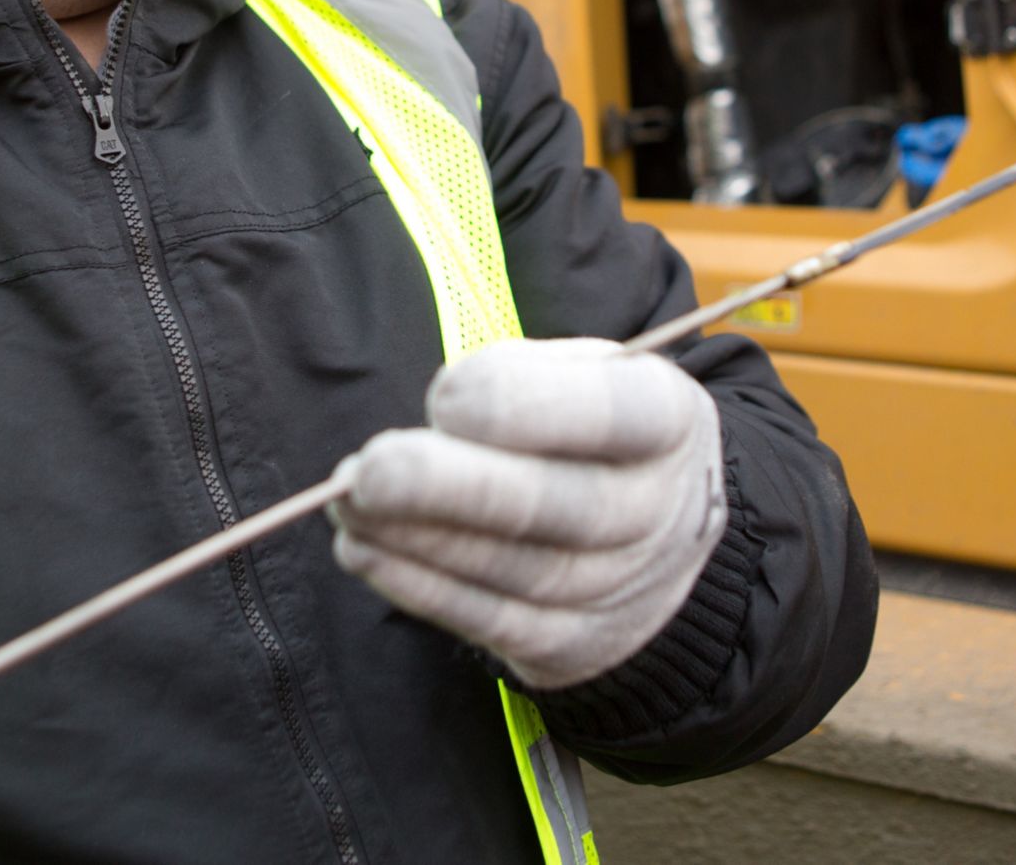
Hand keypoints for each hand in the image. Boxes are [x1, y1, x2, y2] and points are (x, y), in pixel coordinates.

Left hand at [330, 336, 726, 692]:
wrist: (661, 536)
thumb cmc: (595, 430)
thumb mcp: (587, 373)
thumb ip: (519, 380)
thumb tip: (442, 417)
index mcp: (668, 419)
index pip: (607, 412)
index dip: (520, 405)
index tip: (445, 397)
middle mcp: (654, 510)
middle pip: (554, 506)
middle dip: (451, 489)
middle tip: (370, 469)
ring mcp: (617, 586)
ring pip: (508, 569)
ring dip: (413, 537)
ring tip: (347, 499)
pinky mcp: (571, 643)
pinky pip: (486, 619)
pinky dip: (415, 585)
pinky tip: (364, 548)